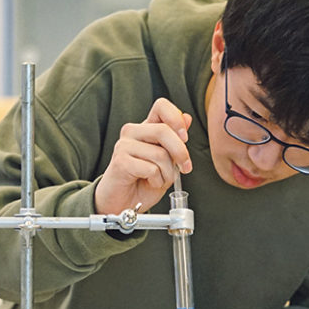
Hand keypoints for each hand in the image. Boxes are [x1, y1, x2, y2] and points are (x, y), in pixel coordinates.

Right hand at [94, 98, 192, 214]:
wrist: (123, 202)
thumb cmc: (145, 181)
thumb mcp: (167, 160)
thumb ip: (176, 140)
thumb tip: (187, 118)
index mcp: (146, 128)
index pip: (162, 106)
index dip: (176, 118)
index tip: (185, 137)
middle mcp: (133, 132)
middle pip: (164, 130)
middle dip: (181, 153)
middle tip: (186, 168)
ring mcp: (124, 145)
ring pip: (160, 154)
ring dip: (168, 173)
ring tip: (161, 179)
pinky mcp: (120, 161)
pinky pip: (151, 169)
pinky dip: (157, 180)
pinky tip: (150, 182)